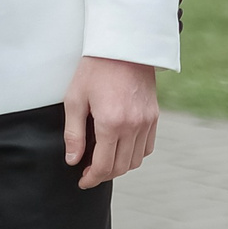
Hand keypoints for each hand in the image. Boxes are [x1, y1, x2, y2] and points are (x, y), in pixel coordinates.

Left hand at [63, 55, 158, 188]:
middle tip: (89, 173)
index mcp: (111, 123)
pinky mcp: (155, 116)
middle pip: (121, 167)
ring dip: (120, 166)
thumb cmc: (94, 69)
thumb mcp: (74, 99)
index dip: (92, 178)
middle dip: (104, 174)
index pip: (104, 165)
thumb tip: (72, 160)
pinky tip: (121, 148)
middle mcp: (133, 126)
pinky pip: (148, 146)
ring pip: (136, 160)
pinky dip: (135, 154)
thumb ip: (74, 133)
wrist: (123, 47)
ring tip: (103, 161)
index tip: (83, 181)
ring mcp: (147, 122)